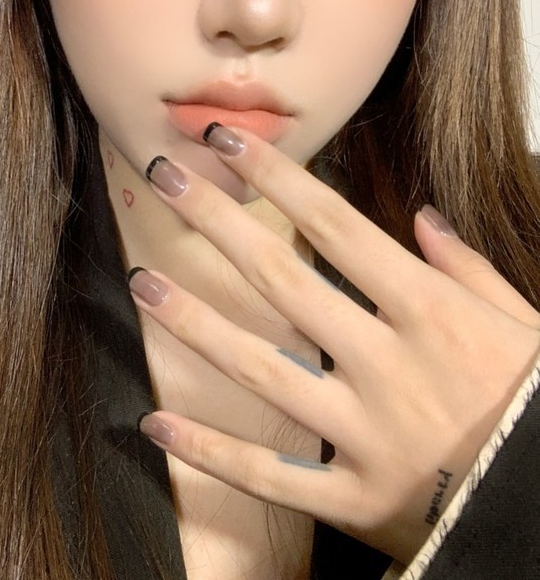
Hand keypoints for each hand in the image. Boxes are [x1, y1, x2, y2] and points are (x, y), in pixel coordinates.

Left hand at [130, 126, 539, 563]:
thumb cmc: (538, 405)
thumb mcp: (523, 322)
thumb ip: (469, 269)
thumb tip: (424, 218)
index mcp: (431, 313)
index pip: (335, 226)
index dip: (276, 178)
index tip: (227, 143)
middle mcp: (389, 365)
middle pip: (283, 280)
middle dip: (217, 223)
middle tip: (163, 179)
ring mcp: (367, 435)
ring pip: (262, 371)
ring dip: (195, 323)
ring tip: (143, 283)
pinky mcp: (355, 500)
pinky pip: (270, 476)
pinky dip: (210, 452)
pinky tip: (156, 423)